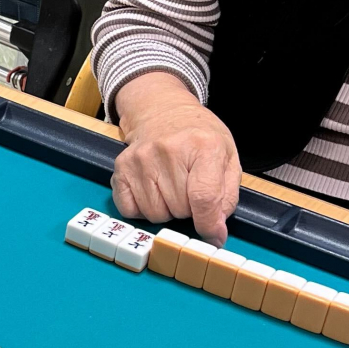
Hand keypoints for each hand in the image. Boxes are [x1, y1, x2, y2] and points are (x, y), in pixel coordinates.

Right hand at [111, 70, 240, 244]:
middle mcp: (169, 150)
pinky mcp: (121, 167)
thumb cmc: (198, 138)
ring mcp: (141, 158)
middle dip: (189, 209)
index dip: (209, 224)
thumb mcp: (227, 158)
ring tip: (170, 188)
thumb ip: (226, 197)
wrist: (163, 111)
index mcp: (204, 146)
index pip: (204, 197)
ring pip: (155, 214)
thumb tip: (215, 233)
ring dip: (166, 210)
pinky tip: (152, 191)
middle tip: (189, 190)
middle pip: (180, 209)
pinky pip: (130, 210)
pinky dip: (143, 208)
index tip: (213, 236)